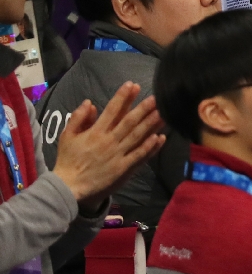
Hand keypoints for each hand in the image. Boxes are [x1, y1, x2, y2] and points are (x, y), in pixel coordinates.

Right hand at [53, 82, 165, 210]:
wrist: (69, 188)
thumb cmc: (68, 160)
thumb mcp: (66, 136)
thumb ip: (77, 118)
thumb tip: (89, 102)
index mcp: (95, 132)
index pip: (112, 111)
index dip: (122, 97)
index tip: (133, 85)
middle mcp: (109, 141)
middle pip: (129, 122)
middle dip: (143, 108)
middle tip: (156, 97)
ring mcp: (118, 155)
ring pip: (138, 136)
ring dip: (151, 124)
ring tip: (163, 112)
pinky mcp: (124, 168)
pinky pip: (139, 156)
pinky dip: (150, 147)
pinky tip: (160, 137)